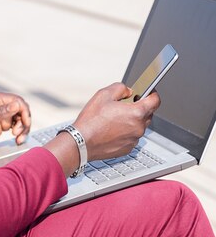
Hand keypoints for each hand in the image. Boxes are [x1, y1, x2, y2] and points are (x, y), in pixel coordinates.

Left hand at [0, 91, 31, 150]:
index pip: (17, 100)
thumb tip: (16, 105)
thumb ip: (2, 112)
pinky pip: (18, 124)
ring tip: (18, 138)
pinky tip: (17, 139)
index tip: (26, 122)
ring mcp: (3, 113)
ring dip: (23, 128)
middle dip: (23, 122)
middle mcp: (1, 103)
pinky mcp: (5, 121)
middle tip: (18, 133)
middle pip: (21, 109)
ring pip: (22, 118)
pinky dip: (20, 132)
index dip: (24, 111)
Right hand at [45, 83, 159, 176]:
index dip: (153, 93)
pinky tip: (113, 129)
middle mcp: (138, 128)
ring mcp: (134, 139)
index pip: (155, 101)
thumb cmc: (91, 120)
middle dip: (140, 107)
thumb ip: (121, 88)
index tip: (149, 91)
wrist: (82, 142)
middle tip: (126, 104)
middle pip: (148, 114)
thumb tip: (128, 91)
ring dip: (132, 120)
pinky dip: (126, 132)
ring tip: (115, 118)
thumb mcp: (104, 94)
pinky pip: (132, 137)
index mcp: (136, 113)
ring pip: (139, 126)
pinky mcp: (127, 148)